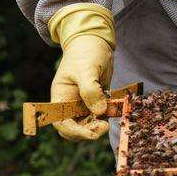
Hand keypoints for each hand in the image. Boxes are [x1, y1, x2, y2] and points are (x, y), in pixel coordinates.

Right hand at [47, 4, 114, 140]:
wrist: (94, 41)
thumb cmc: (85, 53)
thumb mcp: (87, 70)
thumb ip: (90, 91)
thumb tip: (99, 112)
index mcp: (60, 98)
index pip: (63, 124)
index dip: (75, 132)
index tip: (92, 134)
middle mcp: (70, 104)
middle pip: (76, 128)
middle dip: (89, 131)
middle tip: (104, 126)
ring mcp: (84, 103)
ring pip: (90, 123)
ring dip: (100, 124)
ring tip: (111, 113)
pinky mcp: (98, 99)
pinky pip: (102, 114)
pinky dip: (108, 114)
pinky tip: (116, 106)